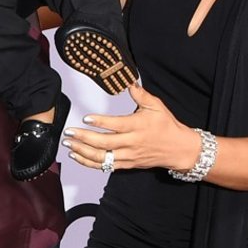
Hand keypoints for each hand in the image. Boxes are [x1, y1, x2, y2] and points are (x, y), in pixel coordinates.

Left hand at [62, 82, 198, 173]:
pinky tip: (77, 156)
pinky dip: (89, 163)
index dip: (100, 122)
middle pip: (104, 143)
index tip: (86, 117)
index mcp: (138, 126)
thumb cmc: (167, 126)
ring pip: (102, 157)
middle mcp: (132, 143)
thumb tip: (129, 82)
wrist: (178, 149)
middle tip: (69, 132)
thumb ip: (140, 94)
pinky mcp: (126, 164)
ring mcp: (128, 156)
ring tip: (69, 144)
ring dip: (82, 152)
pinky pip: (105, 166)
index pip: (116, 125)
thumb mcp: (156, 106)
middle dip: (83, 138)